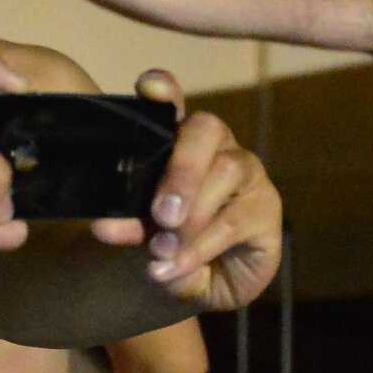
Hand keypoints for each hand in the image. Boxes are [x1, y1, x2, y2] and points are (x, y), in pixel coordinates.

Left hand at [91, 71, 281, 312]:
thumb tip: (105, 226)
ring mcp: (247, 174)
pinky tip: (176, 265)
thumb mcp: (141, 234)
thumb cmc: (168, 243)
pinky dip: (200, 247)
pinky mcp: (267, 208)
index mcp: (178, 142)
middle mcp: (216, 147)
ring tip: (163, 248)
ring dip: (193, 213)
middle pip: (206, 130)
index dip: (164, 92)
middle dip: (182, 169)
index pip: (174, 104)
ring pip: (228, 170)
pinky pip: (234, 220)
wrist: (201, 285)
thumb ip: (126, 225)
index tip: (148, 88)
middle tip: (162, 214)